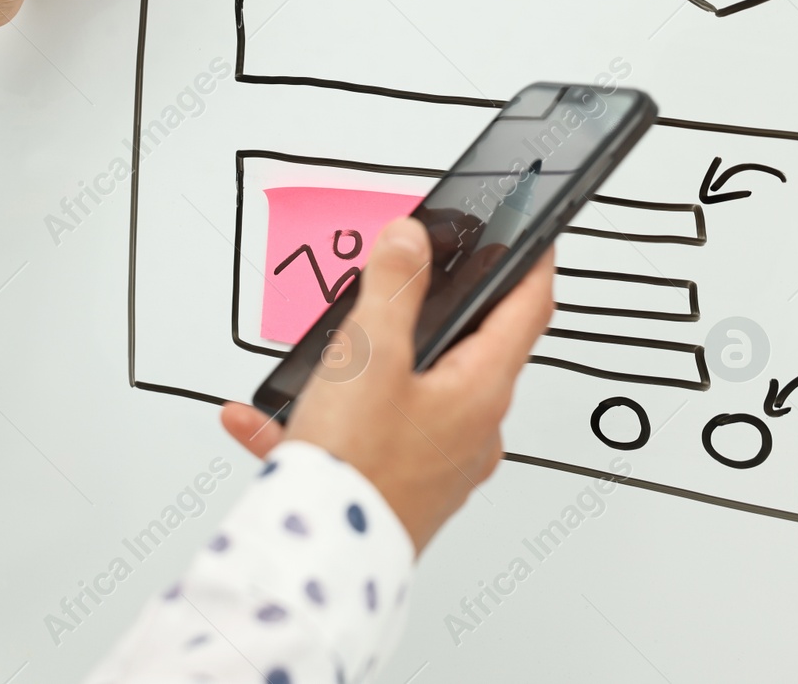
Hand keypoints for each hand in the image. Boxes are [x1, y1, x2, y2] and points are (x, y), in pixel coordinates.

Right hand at [221, 218, 555, 553]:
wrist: (320, 560)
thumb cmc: (358, 467)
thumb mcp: (371, 354)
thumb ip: (392, 287)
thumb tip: (411, 240)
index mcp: (481, 391)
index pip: (527, 309)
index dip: (531, 262)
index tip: (534, 237)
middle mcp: (471, 430)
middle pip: (465, 350)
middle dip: (431, 313)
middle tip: (408, 280)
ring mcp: (437, 463)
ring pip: (403, 393)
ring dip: (360, 368)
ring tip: (317, 358)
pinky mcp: (398, 488)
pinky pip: (360, 438)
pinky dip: (319, 419)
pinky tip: (264, 417)